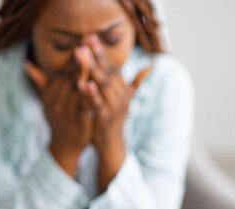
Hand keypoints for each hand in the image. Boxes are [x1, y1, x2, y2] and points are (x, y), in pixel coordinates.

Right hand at [24, 48, 92, 176]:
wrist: (65, 147)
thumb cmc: (59, 119)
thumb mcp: (48, 100)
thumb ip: (40, 82)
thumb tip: (26, 64)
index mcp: (50, 94)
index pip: (61, 73)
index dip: (71, 59)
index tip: (81, 43)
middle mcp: (55, 102)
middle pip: (68, 78)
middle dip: (77, 62)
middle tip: (85, 46)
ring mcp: (65, 113)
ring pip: (75, 90)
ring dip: (83, 74)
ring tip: (91, 59)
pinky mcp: (77, 123)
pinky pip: (82, 106)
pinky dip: (87, 96)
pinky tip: (93, 86)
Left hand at [80, 36, 151, 191]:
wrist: (112, 145)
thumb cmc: (113, 120)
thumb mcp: (125, 99)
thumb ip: (136, 82)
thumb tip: (151, 65)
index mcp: (125, 91)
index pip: (114, 67)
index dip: (103, 52)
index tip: (92, 37)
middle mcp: (123, 98)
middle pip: (110, 72)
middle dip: (98, 56)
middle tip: (86, 40)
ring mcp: (115, 109)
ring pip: (105, 86)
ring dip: (93, 70)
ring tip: (83, 56)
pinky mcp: (106, 119)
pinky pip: (98, 104)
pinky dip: (90, 94)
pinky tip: (83, 83)